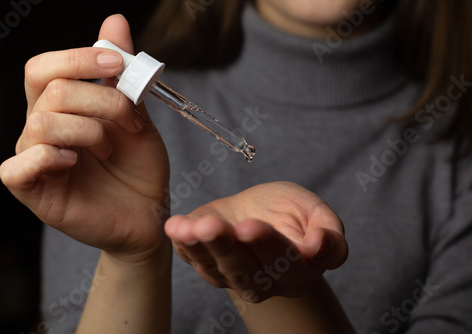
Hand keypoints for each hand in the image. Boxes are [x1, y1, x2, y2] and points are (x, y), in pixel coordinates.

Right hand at [0, 15, 169, 262]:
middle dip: (101, 100)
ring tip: (111, 150)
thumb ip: (120, 75)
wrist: (148, 213)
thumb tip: (114, 21)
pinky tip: (77, 162)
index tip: (117, 63)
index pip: (45, 68)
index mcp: (61, 108)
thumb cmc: (139, 167)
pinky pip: (19, 166)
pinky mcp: (33, 191)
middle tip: (130, 121)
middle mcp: (41, 129)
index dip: (79, 58)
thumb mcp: (136, 116)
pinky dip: (51, 156)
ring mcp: (34, 159)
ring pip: (42, 122)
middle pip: (50, 91)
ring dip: (90, 132)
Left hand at [165, 182, 347, 301]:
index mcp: (297, 271)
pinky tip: (175, 226)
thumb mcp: (316, 213)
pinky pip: (193, 257)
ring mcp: (231, 277)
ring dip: (200, 247)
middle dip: (225, 246)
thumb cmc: (289, 212)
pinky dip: (182, 243)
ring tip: (188, 228)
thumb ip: (329, 232)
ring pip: (215, 267)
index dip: (267, 244)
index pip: (284, 261)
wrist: (258, 213)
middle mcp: (264, 282)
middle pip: (244, 269)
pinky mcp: (206, 264)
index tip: (249, 226)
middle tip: (212, 226)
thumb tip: (319, 246)